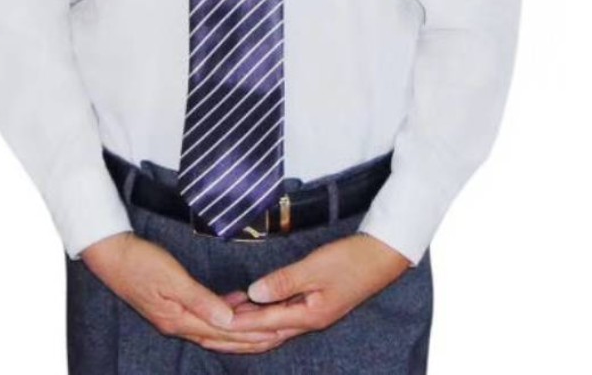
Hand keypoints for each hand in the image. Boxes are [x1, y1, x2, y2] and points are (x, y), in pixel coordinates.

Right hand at [79, 232, 282, 353]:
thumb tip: (227, 321)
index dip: (249, 334)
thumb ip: (200, 300)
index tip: (274, 332)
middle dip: (249, 339)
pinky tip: (236, 305)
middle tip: (277, 335)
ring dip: (238, 329)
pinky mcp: (171, 304)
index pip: (222, 332)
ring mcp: (173, 315)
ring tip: (264, 324)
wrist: (110, 254)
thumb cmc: (139, 262)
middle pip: (220, 337)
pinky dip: (223, 313)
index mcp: (178, 319)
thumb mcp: (171, 278)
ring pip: (213, 328)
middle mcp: (177, 323)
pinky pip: (204, 314)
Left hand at [209, 233, 411, 350]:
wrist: (382, 257)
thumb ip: (285, 281)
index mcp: (309, 316)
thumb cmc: (351, 260)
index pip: (264, 323)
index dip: (238, 322)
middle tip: (209, 331)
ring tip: (222, 318)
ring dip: (249, 324)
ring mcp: (313, 314)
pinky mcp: (315, 304)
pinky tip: (251, 304)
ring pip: (273, 326)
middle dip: (238, 334)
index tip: (213, 323)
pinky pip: (282, 315)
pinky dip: (263, 314)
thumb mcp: (316, 268)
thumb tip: (254, 292)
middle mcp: (309, 321)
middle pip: (266, 334)